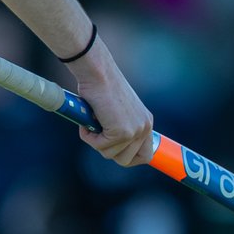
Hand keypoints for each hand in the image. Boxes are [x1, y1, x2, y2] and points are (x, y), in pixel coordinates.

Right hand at [69, 40, 155, 168]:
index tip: (114, 152)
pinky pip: (100, 146)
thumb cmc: (101, 86)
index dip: (129, 158)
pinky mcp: (122, 132)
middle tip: (97, 135)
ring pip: (110, 155)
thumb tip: (109, 146)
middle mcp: (144, 127)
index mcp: (145, 121)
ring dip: (96, 142)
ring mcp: (135, 131)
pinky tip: (87, 121)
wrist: (98, 73)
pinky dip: (89, 137)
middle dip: (108, 151)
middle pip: (127, 160)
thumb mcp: (116, 110)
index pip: (145, 155)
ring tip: (90, 124)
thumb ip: (119, 126)